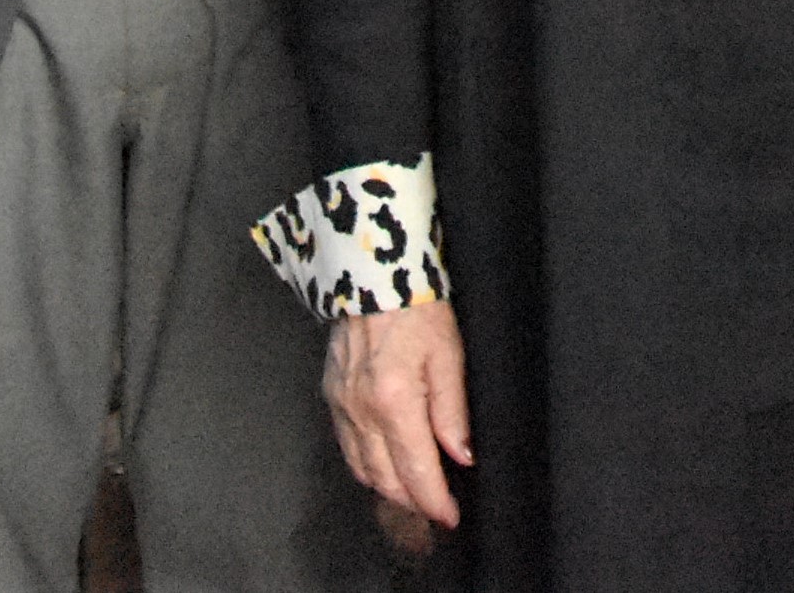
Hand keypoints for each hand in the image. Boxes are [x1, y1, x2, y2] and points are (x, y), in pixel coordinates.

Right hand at [323, 297, 470, 529]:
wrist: (373, 276)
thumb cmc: (419, 310)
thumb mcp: (449, 356)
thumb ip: (453, 412)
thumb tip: (462, 457)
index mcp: (394, 402)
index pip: (415, 471)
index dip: (434, 501)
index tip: (450, 518)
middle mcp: (361, 411)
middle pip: (385, 479)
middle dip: (413, 503)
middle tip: (437, 511)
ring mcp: (341, 406)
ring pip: (362, 469)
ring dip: (389, 490)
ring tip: (415, 497)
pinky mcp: (331, 396)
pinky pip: (347, 448)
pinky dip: (367, 466)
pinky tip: (384, 467)